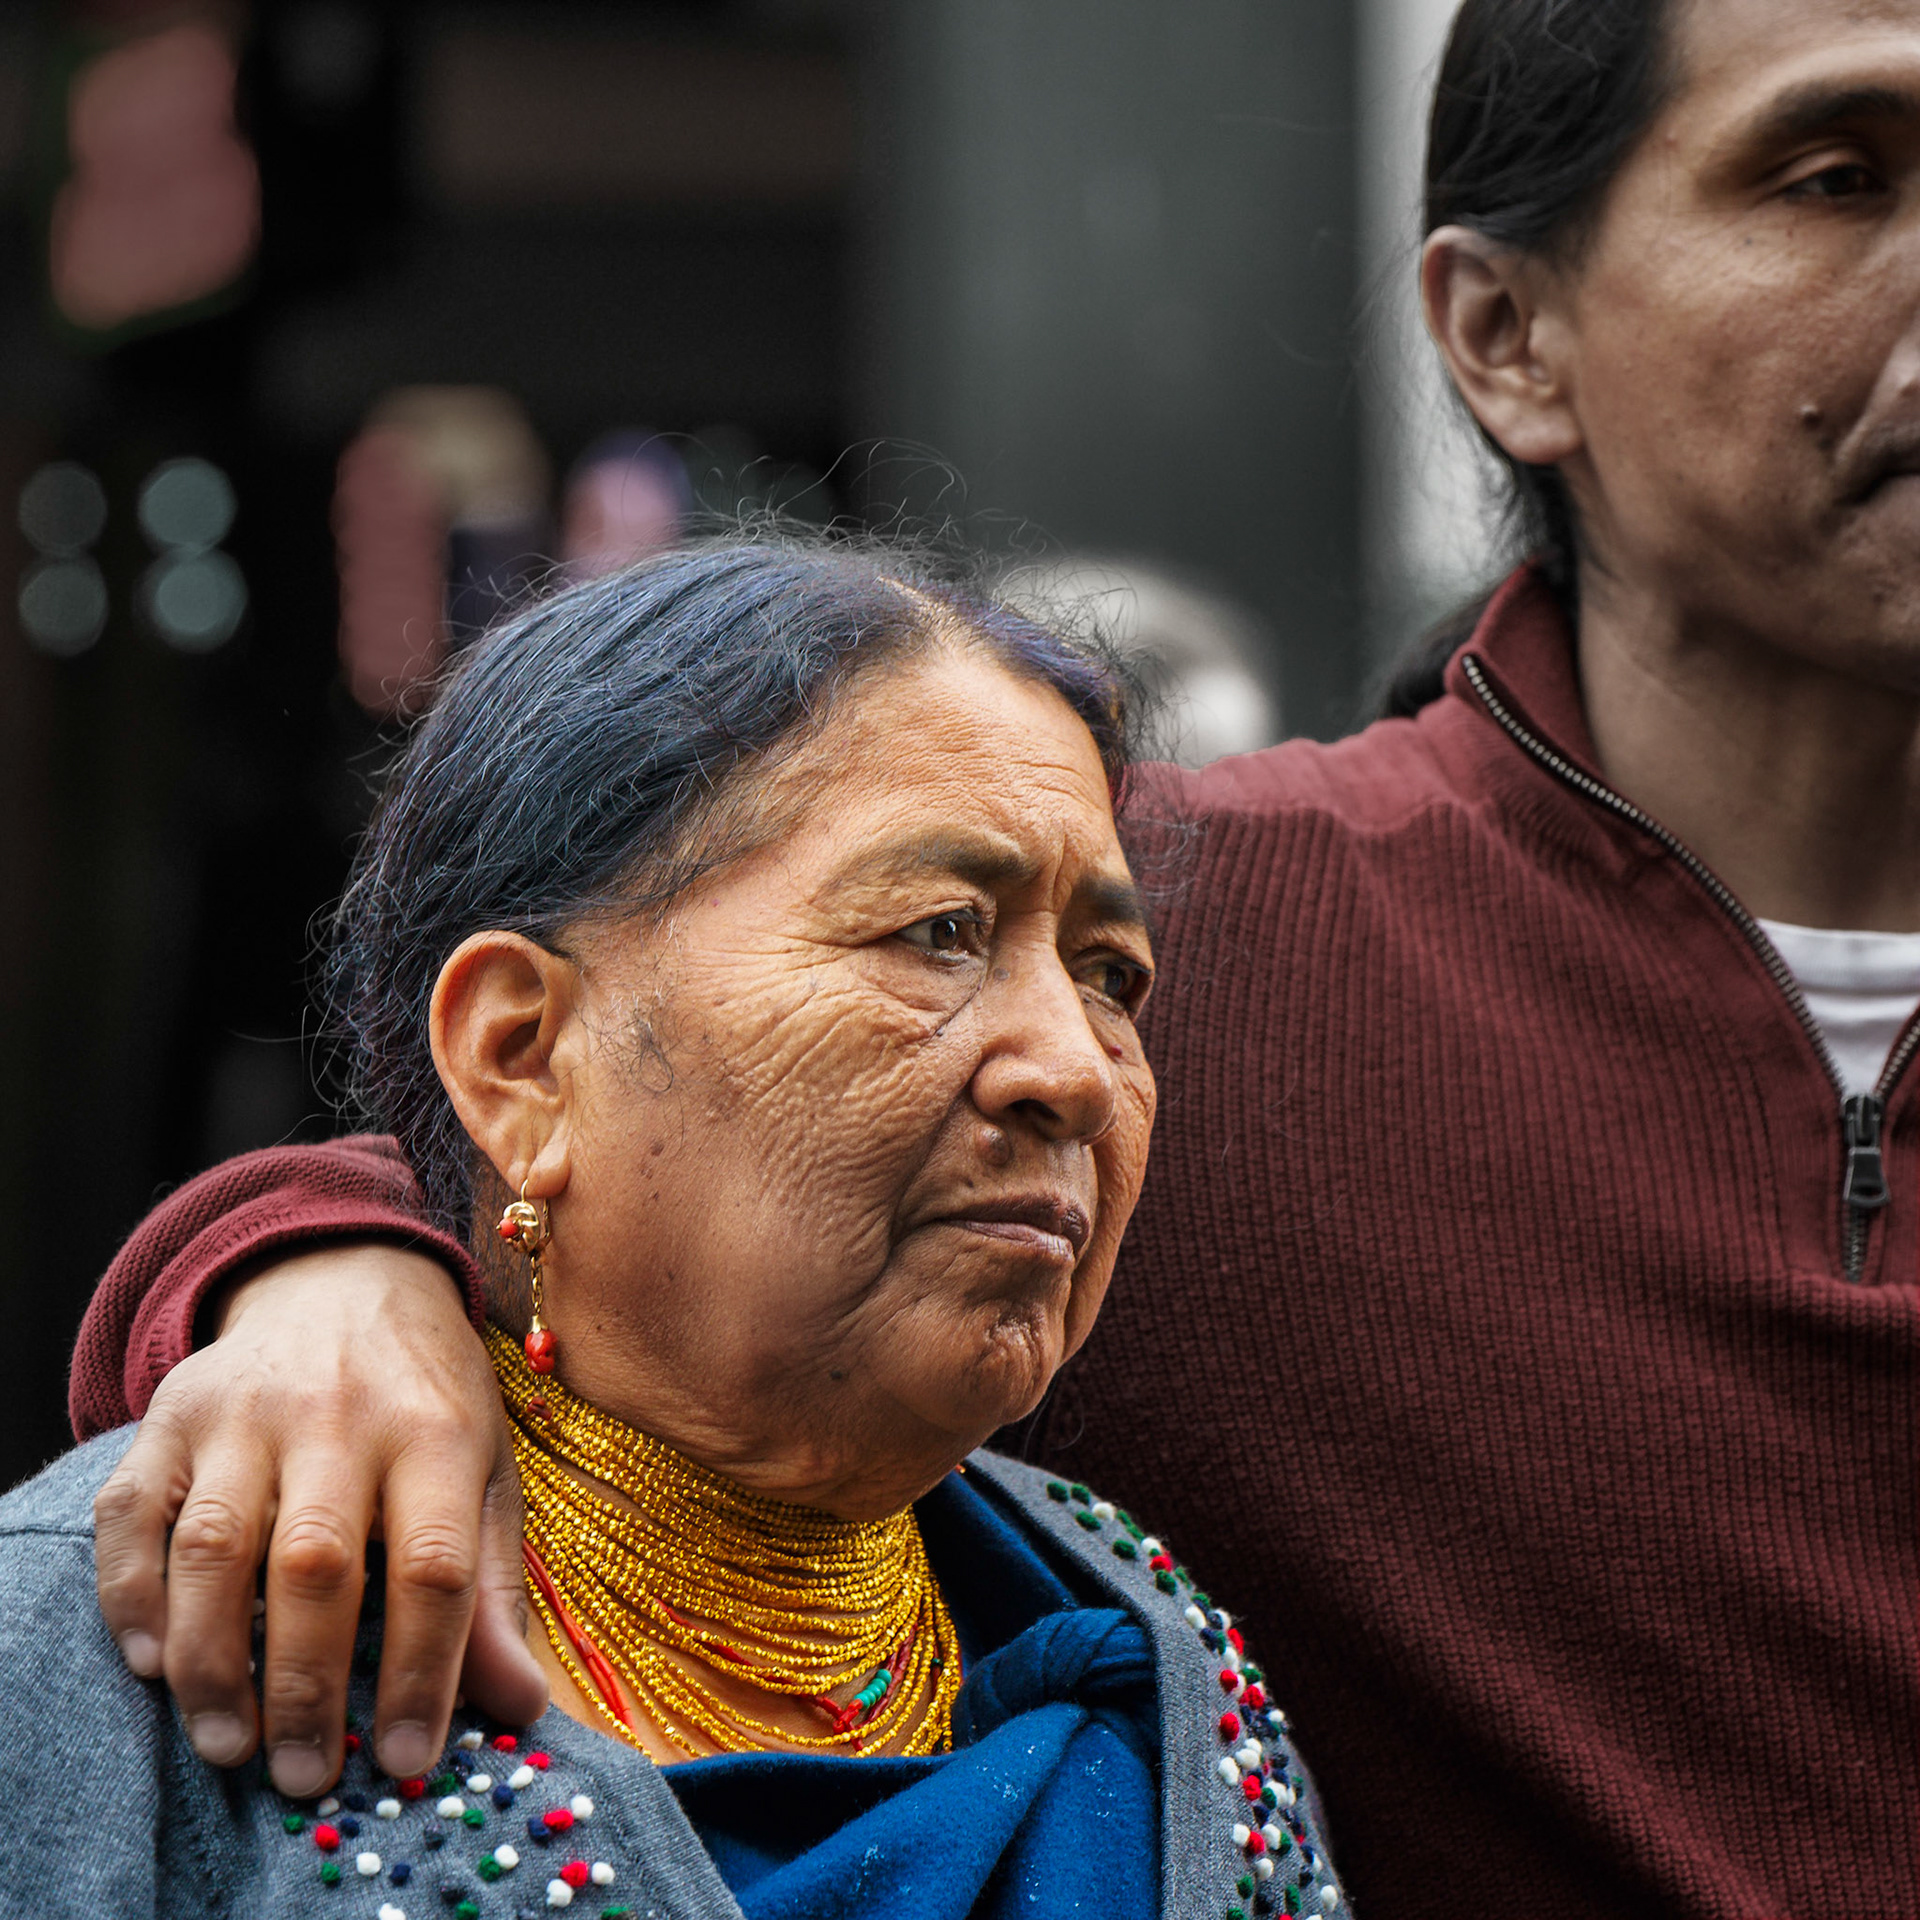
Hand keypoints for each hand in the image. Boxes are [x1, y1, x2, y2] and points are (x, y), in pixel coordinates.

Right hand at [93, 1244, 546, 1795]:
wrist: (347, 1276)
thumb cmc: (427, 1395)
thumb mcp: (485, 1470)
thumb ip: (492, 1588)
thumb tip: (523, 1704)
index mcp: (436, 1431)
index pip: (432, 1567)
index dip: (420, 1672)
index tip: (406, 1757)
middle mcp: (340, 1414)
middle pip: (316, 1564)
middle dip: (307, 1686)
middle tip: (305, 1774)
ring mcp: (247, 1411)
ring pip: (214, 1545)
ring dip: (214, 1660)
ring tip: (230, 1742)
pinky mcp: (172, 1414)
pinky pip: (132, 1514)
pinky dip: (133, 1596)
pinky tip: (156, 1663)